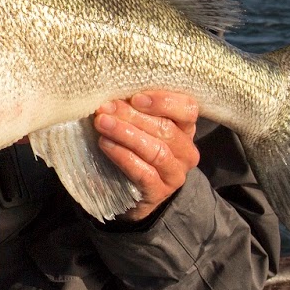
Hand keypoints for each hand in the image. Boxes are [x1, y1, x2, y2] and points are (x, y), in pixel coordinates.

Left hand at [94, 90, 199, 222]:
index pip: (187, 109)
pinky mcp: (160, 192)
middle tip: (105, 108)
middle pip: (166, 129)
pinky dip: (123, 156)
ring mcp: (176, 174)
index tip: (135, 97)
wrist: (127, 192)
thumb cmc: (133, 149)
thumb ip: (134, 110)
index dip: (163, 101)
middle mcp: (187, 151)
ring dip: (126, 134)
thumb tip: (113, 97)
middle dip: (132, 116)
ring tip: (102, 124)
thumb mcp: (138, 126)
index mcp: (185, 128)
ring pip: (157, 151)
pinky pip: (144, 173)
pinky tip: (105, 144)